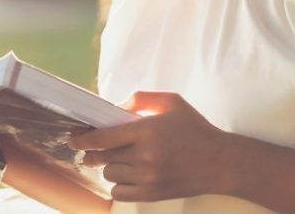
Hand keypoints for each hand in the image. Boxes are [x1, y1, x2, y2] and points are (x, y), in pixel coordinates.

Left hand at [68, 91, 234, 201]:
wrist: (221, 163)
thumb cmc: (196, 129)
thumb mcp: (172, 102)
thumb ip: (142, 99)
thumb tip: (116, 106)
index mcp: (147, 131)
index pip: (103, 137)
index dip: (82, 138)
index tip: (73, 138)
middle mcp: (145, 156)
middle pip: (102, 156)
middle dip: (93, 152)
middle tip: (91, 149)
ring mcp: (148, 178)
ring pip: (110, 174)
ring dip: (109, 166)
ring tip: (120, 159)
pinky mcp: (152, 194)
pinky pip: (119, 194)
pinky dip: (117, 185)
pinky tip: (125, 176)